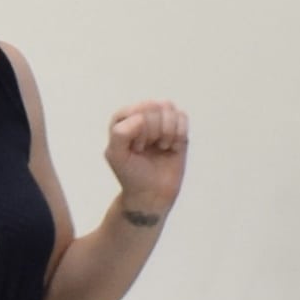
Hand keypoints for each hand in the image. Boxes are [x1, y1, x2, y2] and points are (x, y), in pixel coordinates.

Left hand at [104, 99, 192, 217]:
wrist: (152, 193)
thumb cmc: (131, 174)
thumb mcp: (116, 155)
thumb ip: (120, 133)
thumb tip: (141, 118)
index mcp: (122, 118)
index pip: (136, 110)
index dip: (140, 131)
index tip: (136, 149)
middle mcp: (140, 114)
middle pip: (154, 106)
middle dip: (154, 132)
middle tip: (148, 149)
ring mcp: (159, 119)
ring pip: (168, 108)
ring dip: (168, 132)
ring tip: (161, 146)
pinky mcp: (177, 127)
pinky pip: (182, 116)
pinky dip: (180, 134)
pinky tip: (172, 147)